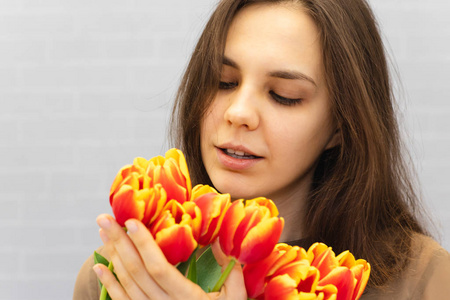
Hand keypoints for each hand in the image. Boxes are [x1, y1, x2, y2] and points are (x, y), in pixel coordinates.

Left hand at [93, 214, 246, 299]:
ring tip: (103, 234)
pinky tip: (99, 267)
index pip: (160, 269)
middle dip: (119, 243)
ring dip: (113, 257)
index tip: (132, 222)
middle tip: (104, 220)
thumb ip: (231, 270)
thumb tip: (220, 238)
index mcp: (188, 299)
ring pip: (127, 285)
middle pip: (137, 273)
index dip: (144, 245)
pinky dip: (109, 285)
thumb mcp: (236, 297)